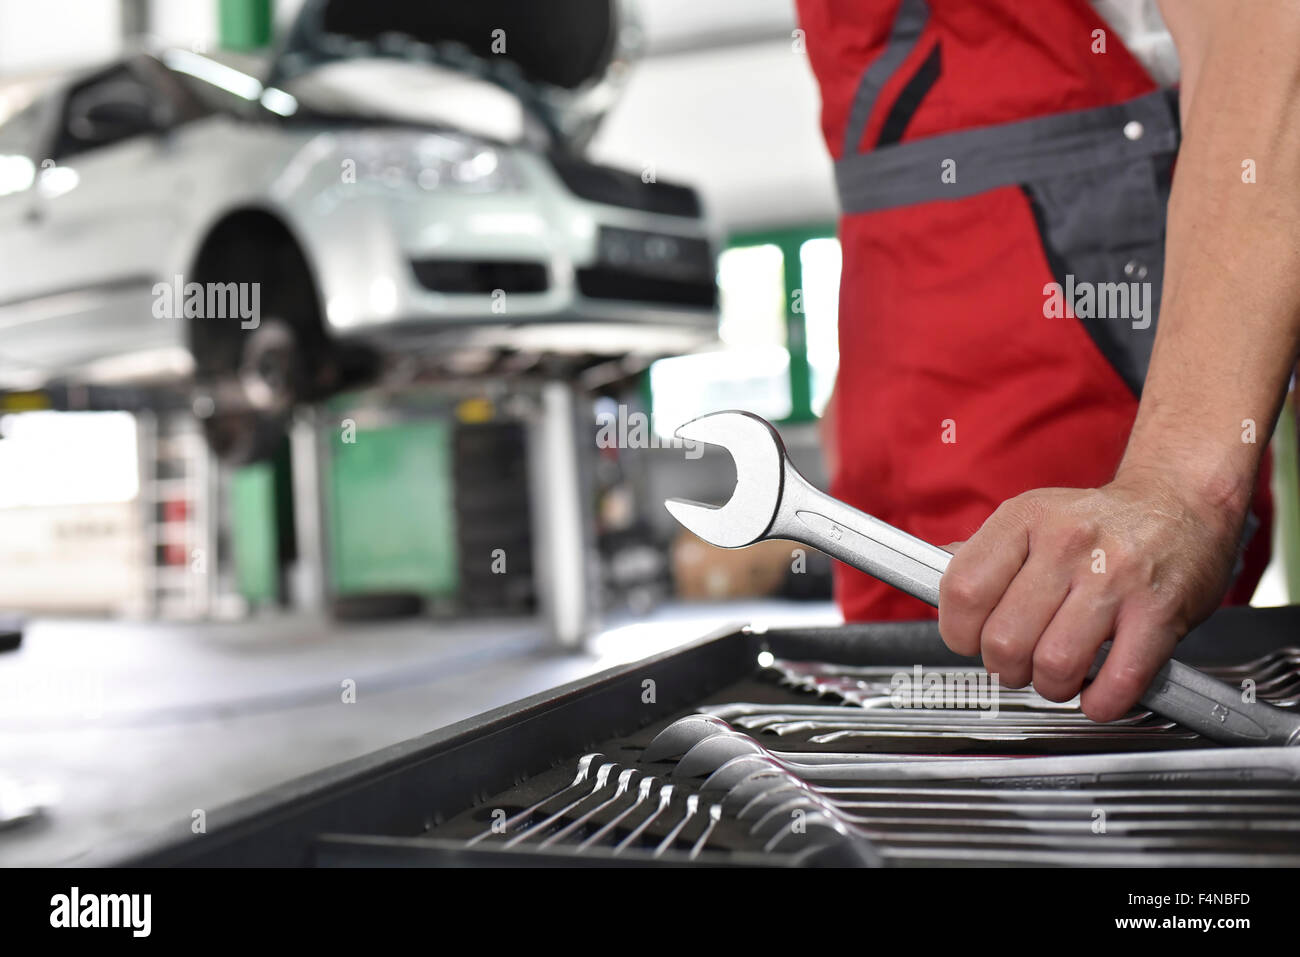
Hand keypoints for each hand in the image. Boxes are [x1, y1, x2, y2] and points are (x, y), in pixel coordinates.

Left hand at [937, 472, 1246, 721]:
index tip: (968, 641)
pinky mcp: (1159, 611)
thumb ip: (982, 552)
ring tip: (1057, 676)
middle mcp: (1067, 544)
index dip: (957, 631)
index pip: (962, 590)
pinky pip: (1117, 679)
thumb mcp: (1032, 517)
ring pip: (1054, 665)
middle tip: (1018, 664)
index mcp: (1024, 518)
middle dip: (1004, 668)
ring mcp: (1115, 577)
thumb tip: (928, 576)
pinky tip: (1097, 694)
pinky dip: (1100, 702)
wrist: (1181, 501)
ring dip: (1050, 687)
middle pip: (1003, 639)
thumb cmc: (1099, 522)